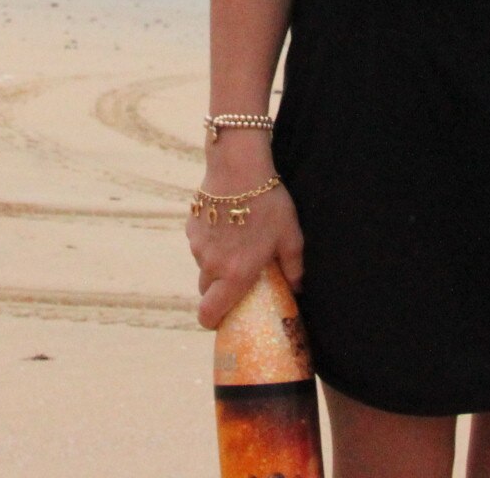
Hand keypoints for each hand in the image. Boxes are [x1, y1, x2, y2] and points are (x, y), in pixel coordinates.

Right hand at [187, 146, 302, 329]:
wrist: (238, 166)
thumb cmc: (268, 203)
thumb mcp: (290, 237)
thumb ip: (294, 268)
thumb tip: (298, 289)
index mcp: (235, 274)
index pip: (210, 313)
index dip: (212, 322)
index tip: (220, 321)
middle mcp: (211, 264)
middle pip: (206, 291)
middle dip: (218, 291)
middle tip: (237, 279)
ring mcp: (198, 245)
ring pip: (203, 265)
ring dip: (215, 263)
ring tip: (237, 243)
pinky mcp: (191, 226)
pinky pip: (199, 244)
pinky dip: (210, 242)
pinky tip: (227, 224)